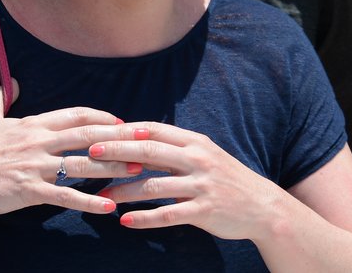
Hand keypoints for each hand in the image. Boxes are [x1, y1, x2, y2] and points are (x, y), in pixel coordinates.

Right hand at [0, 84, 128, 217]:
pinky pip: (64, 196)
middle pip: (88, 135)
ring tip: (138, 170)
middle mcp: (39, 141)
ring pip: (82, 164)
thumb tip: (11, 80)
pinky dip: (88, 201)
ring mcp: (35, 166)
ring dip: (113, 167)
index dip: (101, 117)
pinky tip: (108, 207)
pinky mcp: (27, 190)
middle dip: (120, 136)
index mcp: (34, 124)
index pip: (76, 115)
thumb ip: (2, 99)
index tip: (122, 121)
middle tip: (146, 138)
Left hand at [89, 122, 282, 239]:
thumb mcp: (204, 155)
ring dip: (124, 190)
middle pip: (150, 152)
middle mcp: (197, 159)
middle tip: (90, 154)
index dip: (125, 131)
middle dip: (117, 151)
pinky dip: (144, 218)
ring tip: (102, 196)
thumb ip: (175, 148)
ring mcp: (201, 185)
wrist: (261, 205)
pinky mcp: (203, 210)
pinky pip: (168, 214)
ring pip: (154, 185)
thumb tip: (136, 139)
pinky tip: (125, 222)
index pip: (154, 131)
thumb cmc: (225, 178)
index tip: (98, 132)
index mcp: (195, 142)